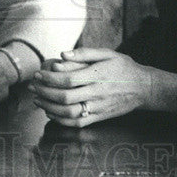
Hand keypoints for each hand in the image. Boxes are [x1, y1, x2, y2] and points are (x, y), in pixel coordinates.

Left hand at [29, 47, 152, 126]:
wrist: (143, 88)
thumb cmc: (123, 67)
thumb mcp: (108, 53)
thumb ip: (84, 53)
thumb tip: (62, 54)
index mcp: (97, 75)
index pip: (68, 79)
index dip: (49, 78)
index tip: (38, 74)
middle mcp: (97, 93)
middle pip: (65, 97)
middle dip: (44, 92)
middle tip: (33, 86)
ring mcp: (98, 107)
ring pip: (69, 113)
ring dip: (49, 107)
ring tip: (38, 99)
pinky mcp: (99, 117)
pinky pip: (77, 123)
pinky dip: (61, 120)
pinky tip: (51, 112)